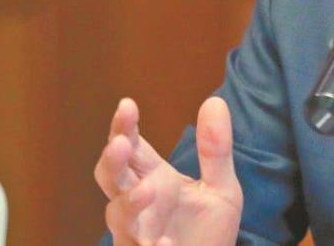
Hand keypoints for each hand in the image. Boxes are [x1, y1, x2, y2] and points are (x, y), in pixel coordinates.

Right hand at [93, 97, 242, 245]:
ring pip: (120, 215)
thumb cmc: (208, 229)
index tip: (127, 105)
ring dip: (131, 202)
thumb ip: (216, 150)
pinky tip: (167, 243)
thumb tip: (215, 100)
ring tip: (149, 189)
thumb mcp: (221, 187)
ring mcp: (138, 233)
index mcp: (154, 178)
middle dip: (112, 161)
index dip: (124, 128)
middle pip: (112, 177)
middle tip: (121, 144)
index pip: (132, 148)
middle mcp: (139, 204)